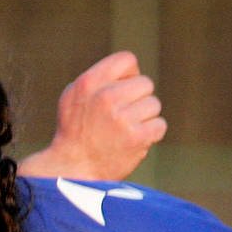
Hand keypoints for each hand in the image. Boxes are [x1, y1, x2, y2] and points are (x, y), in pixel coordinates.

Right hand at [23, 51, 167, 181]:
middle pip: (145, 84)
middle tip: (122, 116)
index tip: (121, 91)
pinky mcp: (137, 137)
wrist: (72, 171)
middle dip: (138, 99)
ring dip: (144, 118)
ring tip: (125, 131)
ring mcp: (122, 118)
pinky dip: (151, 134)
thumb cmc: (74, 132)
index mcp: (89, 83)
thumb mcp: (74, 97)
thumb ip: (98, 79)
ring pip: (154, 105)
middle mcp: (105, 97)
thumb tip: (129, 72)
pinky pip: (159, 125)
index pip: (127, 60)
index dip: (129, 75)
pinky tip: (134, 141)